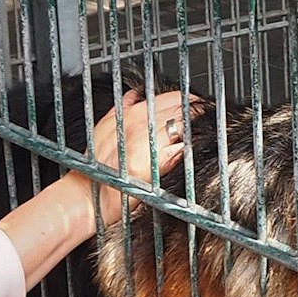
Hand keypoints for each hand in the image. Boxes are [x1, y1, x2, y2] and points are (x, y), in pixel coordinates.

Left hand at [86, 88, 200, 226]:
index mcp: (150, 142)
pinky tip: (153, 102)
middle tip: (204, 113)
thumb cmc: (115, 198)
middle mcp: (137, 125)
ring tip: (186, 105)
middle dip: (192, 108)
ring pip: (157, 98)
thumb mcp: (151, 186)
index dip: (202, 118)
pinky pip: (133, 97)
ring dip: (174, 100)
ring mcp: (123, 118)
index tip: (212, 121)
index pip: (185, 119)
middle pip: (175, 105)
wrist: (85, 197)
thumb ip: (170, 160)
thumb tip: (186, 145)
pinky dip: (146, 97)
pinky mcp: (112, 117)